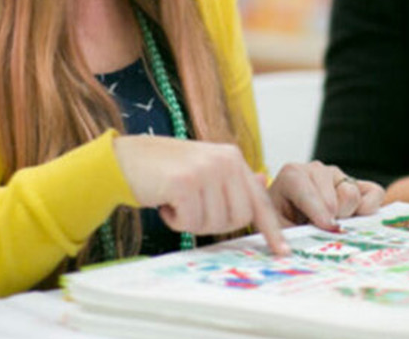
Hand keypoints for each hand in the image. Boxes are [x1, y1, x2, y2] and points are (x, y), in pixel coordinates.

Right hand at [113, 135, 288, 254]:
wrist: (126, 159)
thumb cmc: (165, 169)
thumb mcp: (203, 167)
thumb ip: (231, 179)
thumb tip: (262, 182)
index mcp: (232, 158)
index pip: (259, 200)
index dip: (270, 228)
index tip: (282, 251)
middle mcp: (224, 161)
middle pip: (237, 218)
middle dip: (214, 223)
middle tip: (192, 210)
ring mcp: (205, 170)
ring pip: (213, 223)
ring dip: (191, 221)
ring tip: (176, 201)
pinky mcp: (185, 183)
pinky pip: (190, 221)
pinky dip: (175, 220)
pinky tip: (165, 202)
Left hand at [269, 162, 384, 230]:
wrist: (289, 220)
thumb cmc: (282, 224)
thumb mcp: (276, 230)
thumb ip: (290, 233)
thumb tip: (307, 242)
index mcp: (292, 175)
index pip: (309, 190)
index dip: (319, 210)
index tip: (328, 226)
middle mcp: (316, 170)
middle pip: (339, 193)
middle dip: (337, 217)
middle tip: (325, 230)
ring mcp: (337, 175)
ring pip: (354, 195)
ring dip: (347, 215)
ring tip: (332, 224)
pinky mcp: (356, 183)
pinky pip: (374, 193)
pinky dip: (369, 209)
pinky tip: (353, 219)